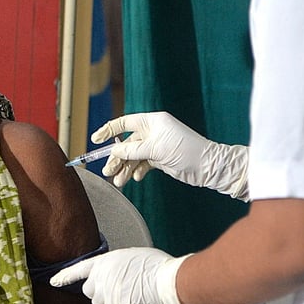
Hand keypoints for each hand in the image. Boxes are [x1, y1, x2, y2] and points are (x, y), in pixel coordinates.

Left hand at [49, 247, 203, 303]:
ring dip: (108, 302)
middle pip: (88, 290)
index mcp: (105, 260)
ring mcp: (105, 291)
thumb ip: (117, 265)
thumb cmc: (155, 266)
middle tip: (115, 290)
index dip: (65, 276)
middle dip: (98, 292)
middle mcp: (100, 276)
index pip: (79, 269)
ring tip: (126, 296)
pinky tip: (130, 302)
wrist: (165, 280)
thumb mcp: (131, 256)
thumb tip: (116, 272)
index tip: (54, 281)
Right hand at [93, 111, 248, 199]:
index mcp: (152, 121)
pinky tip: (136, 178)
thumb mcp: (156, 149)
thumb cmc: (185, 151)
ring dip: (125, 168)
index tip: (95, 140)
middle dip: (117, 158)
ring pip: (134, 156)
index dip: (109, 131)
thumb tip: (114, 152)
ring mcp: (156, 146)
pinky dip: (137, 171)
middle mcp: (153, 132)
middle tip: (108, 171)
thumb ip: (133, 150)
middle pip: (127, 144)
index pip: (124, 123)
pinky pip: (142, 164)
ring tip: (119, 181)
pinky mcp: (160, 158)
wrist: (207, 166)